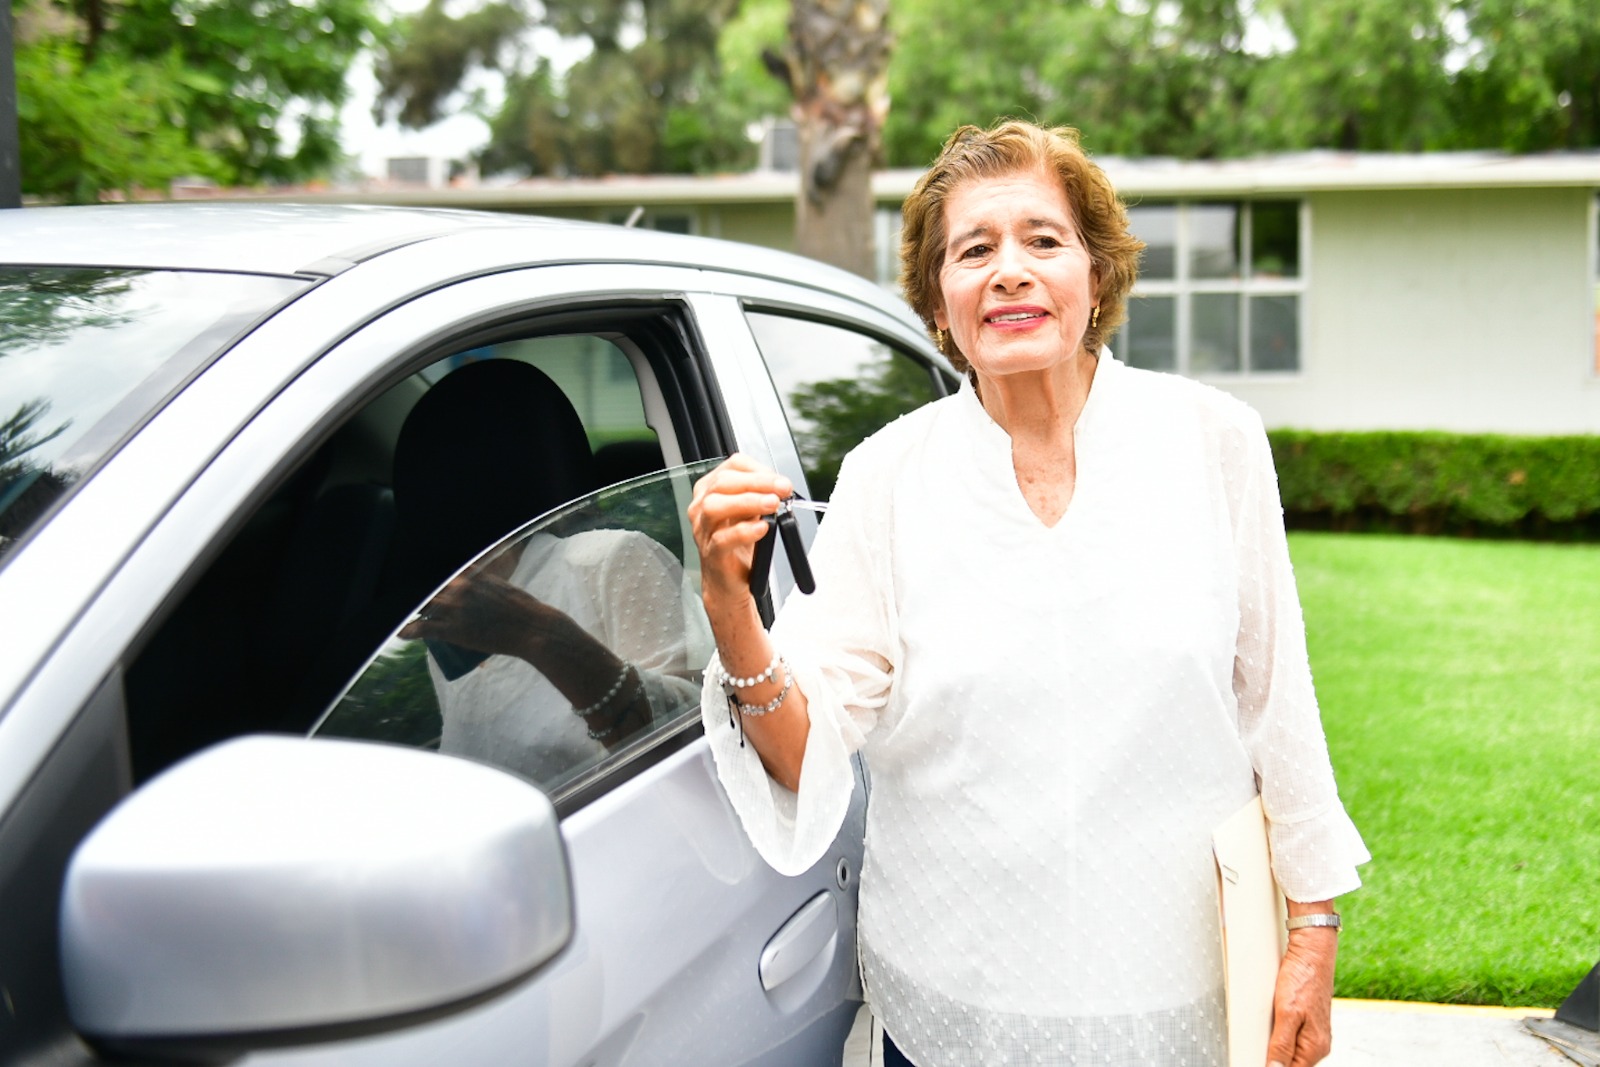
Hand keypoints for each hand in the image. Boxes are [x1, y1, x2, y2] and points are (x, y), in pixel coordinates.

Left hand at [399, 569, 561, 660]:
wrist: (533, 629)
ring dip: (411, 609)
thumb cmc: (523, 609)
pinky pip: (423, 628)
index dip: (427, 576)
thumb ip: (485, 581)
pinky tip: (400, 632)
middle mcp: (460, 588)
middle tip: (405, 595)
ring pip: (422, 606)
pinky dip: (409, 630)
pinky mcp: (454, 630)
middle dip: (417, 592)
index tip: (415, 575)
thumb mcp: (502, 586)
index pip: (441, 571)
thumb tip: (474, 579)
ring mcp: (456, 609)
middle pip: (428, 587)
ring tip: (400, 614)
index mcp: (471, 575)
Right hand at [688, 453, 790, 605]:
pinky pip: (722, 539)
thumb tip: (780, 486)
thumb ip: (760, 495)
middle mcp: (702, 507)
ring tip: (772, 504)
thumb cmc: (737, 544)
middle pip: (723, 483)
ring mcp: (703, 530)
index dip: (757, 470)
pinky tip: (761, 528)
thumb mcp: (749, 512)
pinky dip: (744, 531)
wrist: (728, 580)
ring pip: (715, 506)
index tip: (779, 479)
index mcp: (711, 490)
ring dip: (748, 501)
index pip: (731, 467)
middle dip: (757, 482)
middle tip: (782, 488)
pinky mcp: (711, 553)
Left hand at [1266, 926, 1337, 1066]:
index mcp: (1314, 1047)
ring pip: (1293, 1054)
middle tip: (1254, 1052)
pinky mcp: (1309, 1023)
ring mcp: (1314, 1034)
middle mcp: (1318, 1044)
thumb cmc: (1303, 978)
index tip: (1254, 1061)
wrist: (1312, 953)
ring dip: (1277, 1052)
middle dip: (1274, 1062)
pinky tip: (1271, 1034)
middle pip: (1293, 1065)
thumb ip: (1281, 1044)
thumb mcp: (1287, 1012)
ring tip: (1261, 1044)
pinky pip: (1294, 1040)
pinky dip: (1281, 1040)